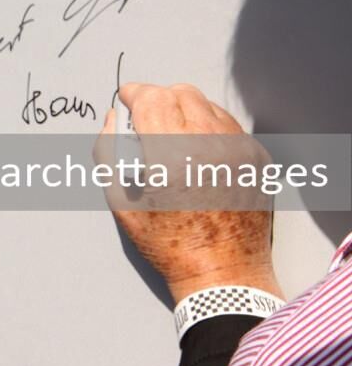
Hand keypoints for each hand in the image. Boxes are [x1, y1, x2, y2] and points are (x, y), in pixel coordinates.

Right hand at [99, 82, 281, 303]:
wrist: (222, 273)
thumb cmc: (166, 243)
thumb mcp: (121, 201)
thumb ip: (108, 153)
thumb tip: (111, 118)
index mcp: (171, 159)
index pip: (152, 98)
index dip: (134, 93)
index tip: (126, 98)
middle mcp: (208, 147)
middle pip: (180, 92)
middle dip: (158, 98)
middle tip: (147, 120)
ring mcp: (239, 151)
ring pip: (207, 104)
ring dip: (184, 110)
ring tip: (173, 137)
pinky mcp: (257, 158)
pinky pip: (228, 124)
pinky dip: (208, 128)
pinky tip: (198, 152)